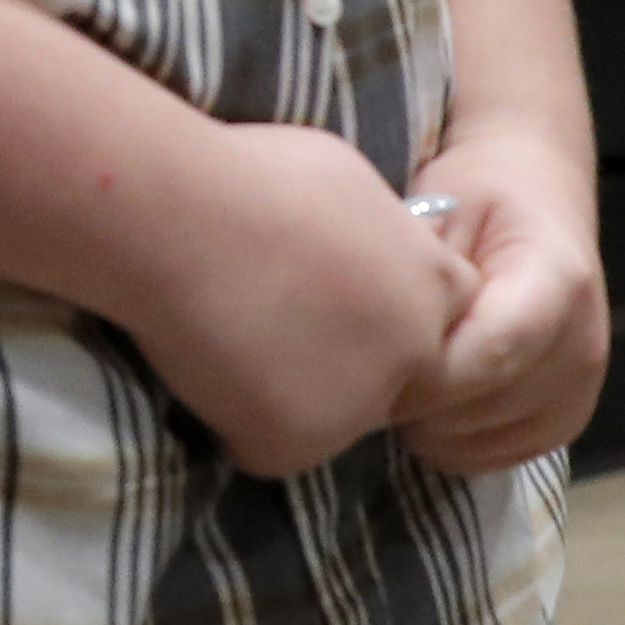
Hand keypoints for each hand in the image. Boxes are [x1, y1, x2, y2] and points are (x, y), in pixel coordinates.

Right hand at [112, 122, 479, 479]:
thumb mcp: (350, 183)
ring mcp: (359, 405)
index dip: (392, 311)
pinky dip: (238, 418)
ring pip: (335, 417)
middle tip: (284, 326)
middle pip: (399, 378)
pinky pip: (271, 444)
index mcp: (431, 280)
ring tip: (233, 335)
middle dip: (352, 362)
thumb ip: (382, 235)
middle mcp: (412, 350)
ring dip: (294, 393)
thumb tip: (371, 249)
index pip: (447, 318)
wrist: (177, 218)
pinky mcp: (297, 445)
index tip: (343, 297)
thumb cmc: (252, 178)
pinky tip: (206, 364)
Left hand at [392, 123, 606, 475]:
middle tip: (366, 366)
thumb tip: (379, 331)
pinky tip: (428, 398)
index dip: (422, 369)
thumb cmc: (482, 192)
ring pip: (481, 442)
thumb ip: (422, 269)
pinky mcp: (566, 422)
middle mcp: (582, 347)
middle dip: (413, 398)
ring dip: (428, 422)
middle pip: (483, 407)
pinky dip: (450, 440)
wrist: (537, 194)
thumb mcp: (445, 204)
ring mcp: (581, 391)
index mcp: (559, 283)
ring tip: (400, 372)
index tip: (367, 355)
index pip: (490, 353)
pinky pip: (494, 458)